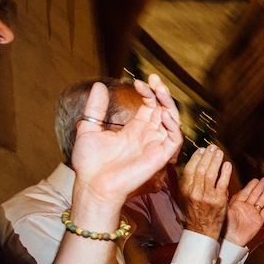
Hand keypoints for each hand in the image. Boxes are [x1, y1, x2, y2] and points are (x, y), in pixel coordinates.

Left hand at [68, 80, 181, 204]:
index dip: (147, 93)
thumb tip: (100, 86)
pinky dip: (174, 126)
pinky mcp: (160, 157)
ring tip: (160, 90)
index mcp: (134, 130)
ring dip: (169, 105)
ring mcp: (154, 146)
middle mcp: (147, 136)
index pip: (149, 107)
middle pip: (163, 110)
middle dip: (161, 93)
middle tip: (154, 79)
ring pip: (172, 121)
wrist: (93, 184)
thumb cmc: (90, 163)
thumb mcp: (89, 127)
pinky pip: (174, 139)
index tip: (138, 81)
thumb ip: (96, 108)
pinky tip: (163, 114)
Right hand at [177, 145, 231, 238]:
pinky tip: (227, 164)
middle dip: (207, 156)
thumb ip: (175, 180)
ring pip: (211, 174)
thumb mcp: (180, 197)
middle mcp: (194, 192)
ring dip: (216, 161)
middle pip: (201, 169)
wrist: (202, 230)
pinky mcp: (219, 201)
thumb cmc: (192, 212)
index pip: (189, 169)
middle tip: (213, 147)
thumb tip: (169, 165)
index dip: (196, 158)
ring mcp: (207, 197)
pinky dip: (225, 172)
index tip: (202, 149)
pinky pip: (222, 183)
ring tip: (219, 152)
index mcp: (184, 190)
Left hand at [224, 177, 263, 247]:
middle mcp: (246, 207)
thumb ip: (228, 199)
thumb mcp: (225, 210)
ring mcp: (253, 213)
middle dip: (261, 187)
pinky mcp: (259, 221)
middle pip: (255, 195)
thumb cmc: (225, 226)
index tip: (256, 180)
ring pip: (261, 201)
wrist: (231, 240)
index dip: (251, 186)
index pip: (246, 192)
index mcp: (237, 204)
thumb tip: (225, 187)